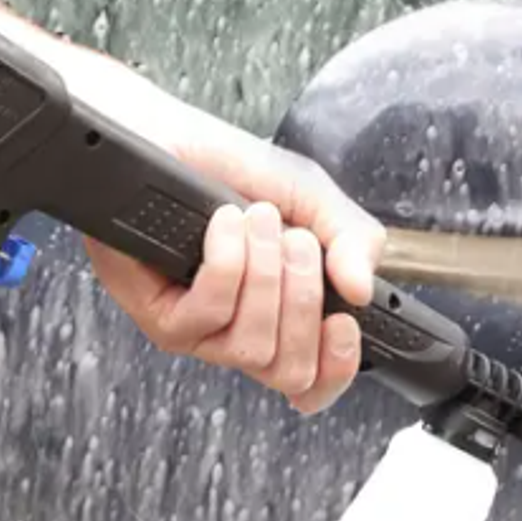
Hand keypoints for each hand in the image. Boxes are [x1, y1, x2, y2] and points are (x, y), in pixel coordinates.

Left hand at [85, 130, 385, 413]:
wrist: (165, 138)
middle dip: (304, 297)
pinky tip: (224, 225)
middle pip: (290, 369)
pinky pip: (210, 312)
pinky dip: (226, 261)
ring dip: (263, 273)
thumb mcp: (309, 194)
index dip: (337, 367)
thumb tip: (362, 288)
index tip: (343, 321)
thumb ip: (350, 238)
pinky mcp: (159, 317)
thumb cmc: (230, 169)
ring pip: (251, 345)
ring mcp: (199, 333)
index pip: (314, 382)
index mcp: (283, 316)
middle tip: (297, 241)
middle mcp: (241, 334)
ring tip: (257, 220)